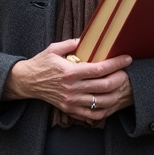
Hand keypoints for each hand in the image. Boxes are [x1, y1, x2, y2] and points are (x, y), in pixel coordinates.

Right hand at [3, 38, 133, 121]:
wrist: (26, 81)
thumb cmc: (42, 63)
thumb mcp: (54, 48)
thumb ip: (71, 43)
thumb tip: (87, 39)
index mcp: (70, 72)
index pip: (99, 69)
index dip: (116, 64)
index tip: (127, 59)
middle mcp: (72, 88)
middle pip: (104, 86)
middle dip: (120, 78)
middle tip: (126, 72)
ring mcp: (71, 101)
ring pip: (101, 102)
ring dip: (115, 94)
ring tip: (121, 86)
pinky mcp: (69, 109)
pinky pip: (91, 115)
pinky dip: (104, 110)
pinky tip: (109, 101)